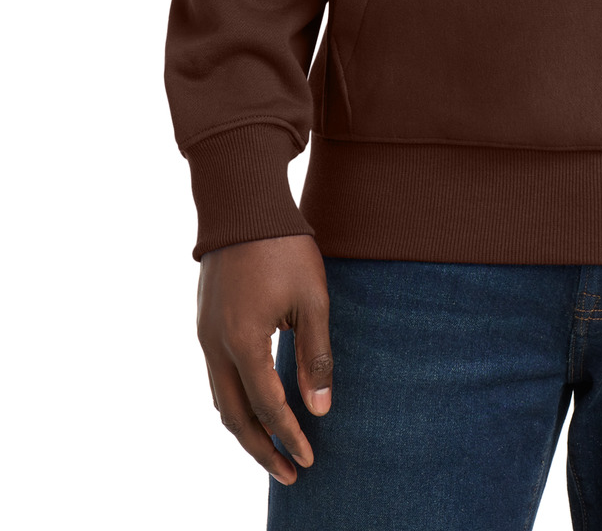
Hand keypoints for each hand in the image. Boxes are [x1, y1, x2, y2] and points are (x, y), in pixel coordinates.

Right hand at [197, 232, 331, 484]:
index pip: (267, 406)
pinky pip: (215, 376)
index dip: (288, 437)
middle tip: (289, 473)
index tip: (308, 460)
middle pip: (234, 416)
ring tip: (271, 449)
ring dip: (244, 429)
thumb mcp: (312, 300)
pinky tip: (253, 405)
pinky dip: (233, 401)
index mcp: (243, 341)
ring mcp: (204, 334)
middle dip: (261, 449)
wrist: (243, 204)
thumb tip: (320, 410)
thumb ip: (315, 357)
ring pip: (220, 398)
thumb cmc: (284, 248)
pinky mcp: (204, 323)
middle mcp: (215, 345)